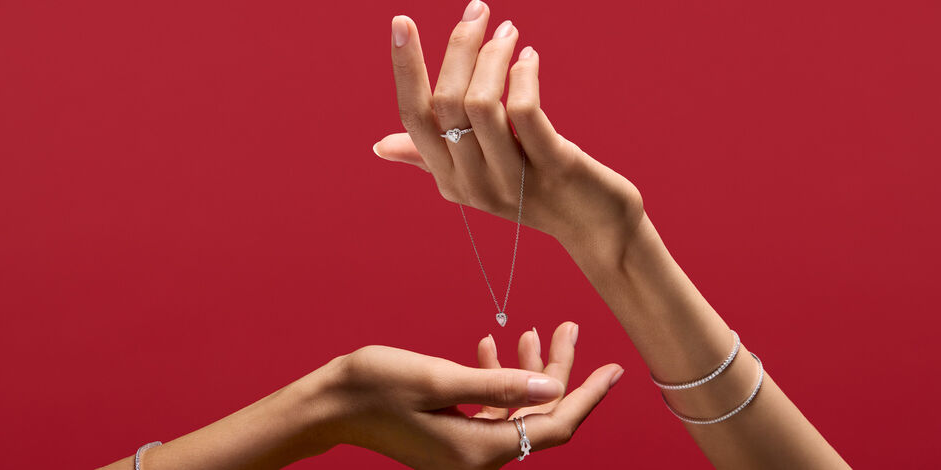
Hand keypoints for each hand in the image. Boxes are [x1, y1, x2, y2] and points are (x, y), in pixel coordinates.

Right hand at [315, 322, 622, 468]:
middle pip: (538, 415)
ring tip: (532, 330)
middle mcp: (476, 458)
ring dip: (526, 371)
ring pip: (516, 410)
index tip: (614, 367)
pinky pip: (489, 412)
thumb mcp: (440, 377)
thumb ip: (499, 384)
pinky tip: (490, 345)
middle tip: (568, 327)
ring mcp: (462, 451)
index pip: (555, 425)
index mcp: (479, 449)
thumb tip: (552, 385)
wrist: (326, 405)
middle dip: (558, 371)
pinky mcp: (449, 439)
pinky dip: (495, 380)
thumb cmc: (374, 386)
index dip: (587, 395)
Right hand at [374, 4, 644, 251]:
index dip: (404, 67)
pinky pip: (524, 112)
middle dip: (460, 47)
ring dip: (494, 56)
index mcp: (448, 178)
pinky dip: (523, 76)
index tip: (402, 21)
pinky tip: (529, 59)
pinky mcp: (553, 168)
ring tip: (509, 32)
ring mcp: (512, 178)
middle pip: (447, 102)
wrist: (596, 230)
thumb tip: (380, 146)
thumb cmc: (536, 193)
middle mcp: (473, 182)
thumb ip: (430, 158)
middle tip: (479, 13)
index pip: (412, 116)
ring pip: (481, 103)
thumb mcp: (479, 176)